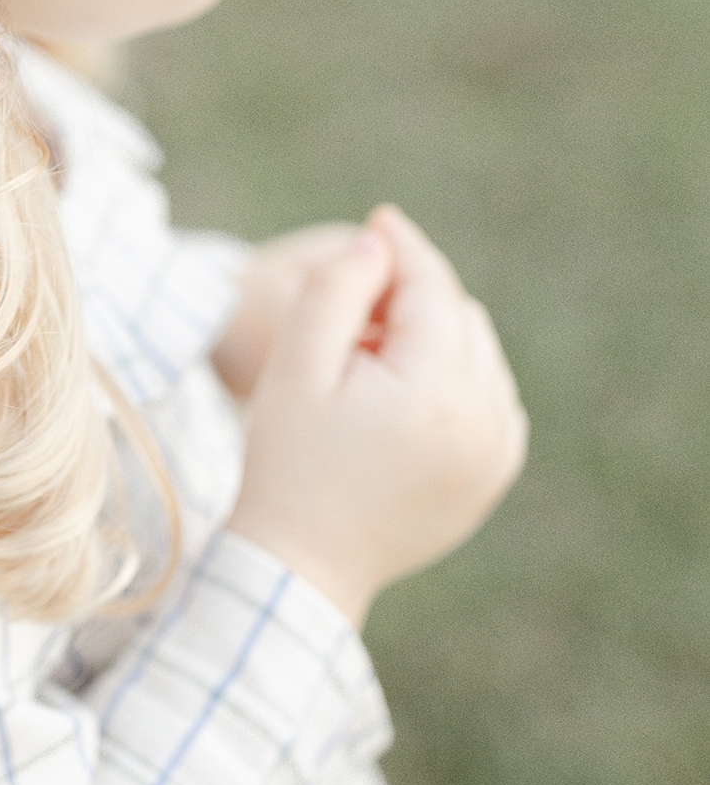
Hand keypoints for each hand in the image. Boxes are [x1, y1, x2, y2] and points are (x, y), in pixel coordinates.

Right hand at [224, 206, 528, 628]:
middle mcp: (484, 420)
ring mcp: (497, 451)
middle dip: (411, 296)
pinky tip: (399, 391)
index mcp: (436, 391)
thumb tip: (379, 243)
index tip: (378, 219)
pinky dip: (453, 375)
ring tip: (365, 360)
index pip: (432, 290)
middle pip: (460, 316)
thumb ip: (336, 290)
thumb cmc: (287, 461)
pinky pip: (488, 393)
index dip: (403, 248)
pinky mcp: (494, 472)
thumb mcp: (295, 365)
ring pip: (478, 351)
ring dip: (432, 335)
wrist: (302, 564)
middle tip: (349, 309)